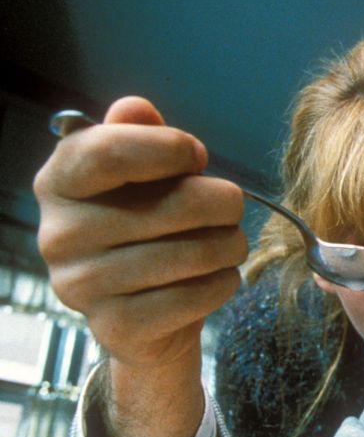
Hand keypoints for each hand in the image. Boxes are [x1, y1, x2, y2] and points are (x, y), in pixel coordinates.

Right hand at [34, 96, 247, 436]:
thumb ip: (139, 137)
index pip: (108, 152)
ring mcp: (82, 287)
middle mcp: (59, 235)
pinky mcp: (117, 327)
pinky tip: (219, 277)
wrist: (146, 316)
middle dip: (223, 202)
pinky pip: (196, 296)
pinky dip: (224, 283)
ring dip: (230, 245)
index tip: (198, 156)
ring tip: (229, 243)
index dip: (169, 148)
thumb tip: (135, 109)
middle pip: (173, 205)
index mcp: (59, 183)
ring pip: (194, 253)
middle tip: (231, 207)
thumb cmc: (148, 228)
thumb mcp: (143, 176)